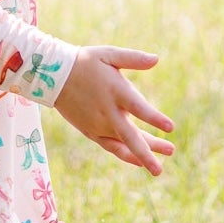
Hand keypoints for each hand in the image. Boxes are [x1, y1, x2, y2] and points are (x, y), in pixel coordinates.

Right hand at [53, 46, 173, 174]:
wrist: (52, 77)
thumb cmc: (84, 62)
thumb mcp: (109, 54)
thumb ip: (133, 58)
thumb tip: (157, 59)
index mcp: (115, 90)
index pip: (138, 108)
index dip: (154, 119)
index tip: (170, 128)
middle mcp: (107, 112)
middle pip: (131, 135)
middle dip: (150, 149)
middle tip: (171, 154)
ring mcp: (98, 125)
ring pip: (123, 145)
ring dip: (142, 155)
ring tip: (158, 168)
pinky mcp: (91, 132)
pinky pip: (111, 148)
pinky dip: (125, 155)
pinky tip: (139, 162)